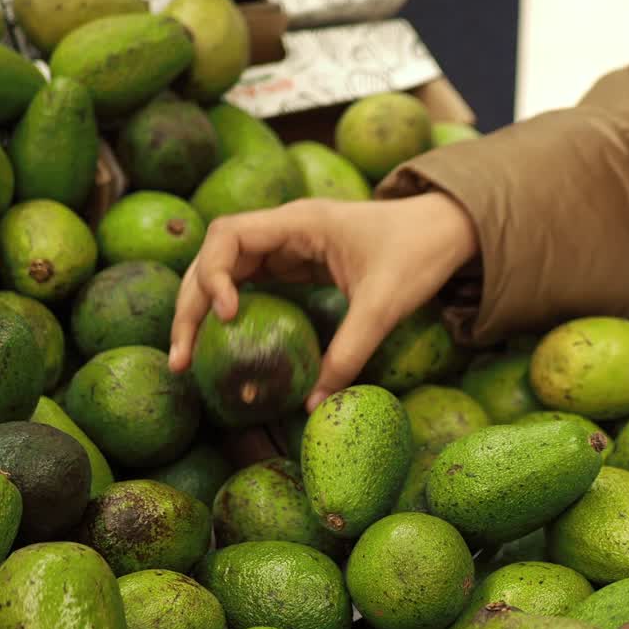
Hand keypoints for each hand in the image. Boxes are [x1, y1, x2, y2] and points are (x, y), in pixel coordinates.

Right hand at [168, 191, 478, 411]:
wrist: (448, 230)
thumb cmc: (419, 254)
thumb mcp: (385, 305)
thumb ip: (350, 352)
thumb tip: (315, 406)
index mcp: (299, 222)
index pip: (229, 235)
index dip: (213, 273)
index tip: (225, 315)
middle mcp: (286, 229)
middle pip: (216, 258)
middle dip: (191, 304)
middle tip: (180, 358)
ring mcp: (290, 245)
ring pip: (228, 272)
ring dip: (204, 310)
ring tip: (188, 358)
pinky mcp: (300, 263)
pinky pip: (254, 284)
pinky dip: (234, 311)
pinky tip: (226, 345)